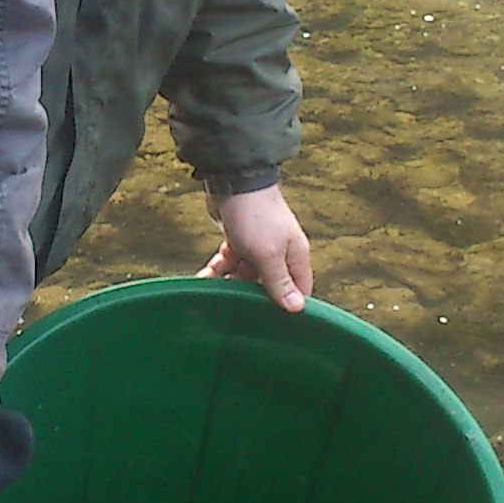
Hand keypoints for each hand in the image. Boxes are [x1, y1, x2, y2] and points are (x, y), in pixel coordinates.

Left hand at [198, 183, 312, 312]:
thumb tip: (297, 308)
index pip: (299, 290)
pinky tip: (204, 277)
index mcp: (295, 256)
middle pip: (269, 285)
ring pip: (245, 275)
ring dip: (229, 283)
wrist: (232, 180)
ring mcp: (258, 246)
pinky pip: (230, 262)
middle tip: (233, 310)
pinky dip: (218, 270)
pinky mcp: (239, 239)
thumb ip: (280, 282)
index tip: (269, 322)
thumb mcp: (268, 254)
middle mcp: (280, 252)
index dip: (287, 306)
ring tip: (211, 293)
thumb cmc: (256, 215)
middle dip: (251, 297)